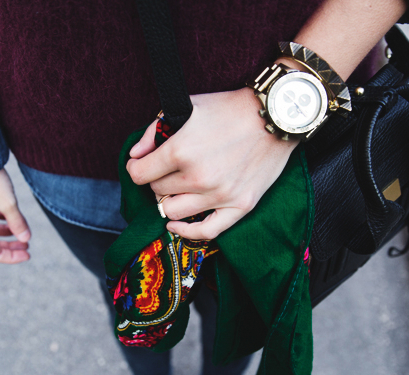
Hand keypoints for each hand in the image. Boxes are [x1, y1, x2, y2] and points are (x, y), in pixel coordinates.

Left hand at [126, 88, 297, 239]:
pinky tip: (176, 225)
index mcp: (181, 151)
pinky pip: (206, 232)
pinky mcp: (240, 205)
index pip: (139, 174)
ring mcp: (220, 195)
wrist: (274, 116)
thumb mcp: (187, 108)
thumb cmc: (229, 108)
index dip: (136, 168)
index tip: (140, 165)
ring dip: (170, 200)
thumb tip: (135, 156)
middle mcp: (198, 177)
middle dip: (156, 180)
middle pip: (157, 191)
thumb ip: (154, 131)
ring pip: (173, 212)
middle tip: (167, 169)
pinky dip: (186, 231)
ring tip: (177, 188)